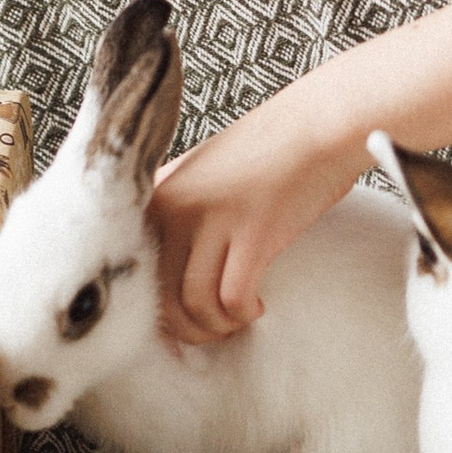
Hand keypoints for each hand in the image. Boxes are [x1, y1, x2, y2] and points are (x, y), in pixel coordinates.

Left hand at [148, 109, 366, 344]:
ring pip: (194, 306)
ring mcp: (211, 219)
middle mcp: (174, 206)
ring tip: (237, 319)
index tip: (183, 322)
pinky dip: (243, 314)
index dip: (156, 310)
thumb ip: (179, 213)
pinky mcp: (251, 233)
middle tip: (215, 329)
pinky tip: (258, 306)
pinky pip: (232, 300)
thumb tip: (169, 278)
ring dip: (217, 326)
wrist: (317, 122)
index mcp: (158, 194)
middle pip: (160, 298)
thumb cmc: (268, 151)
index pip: (134, 272)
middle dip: (188, 329)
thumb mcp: (202, 173)